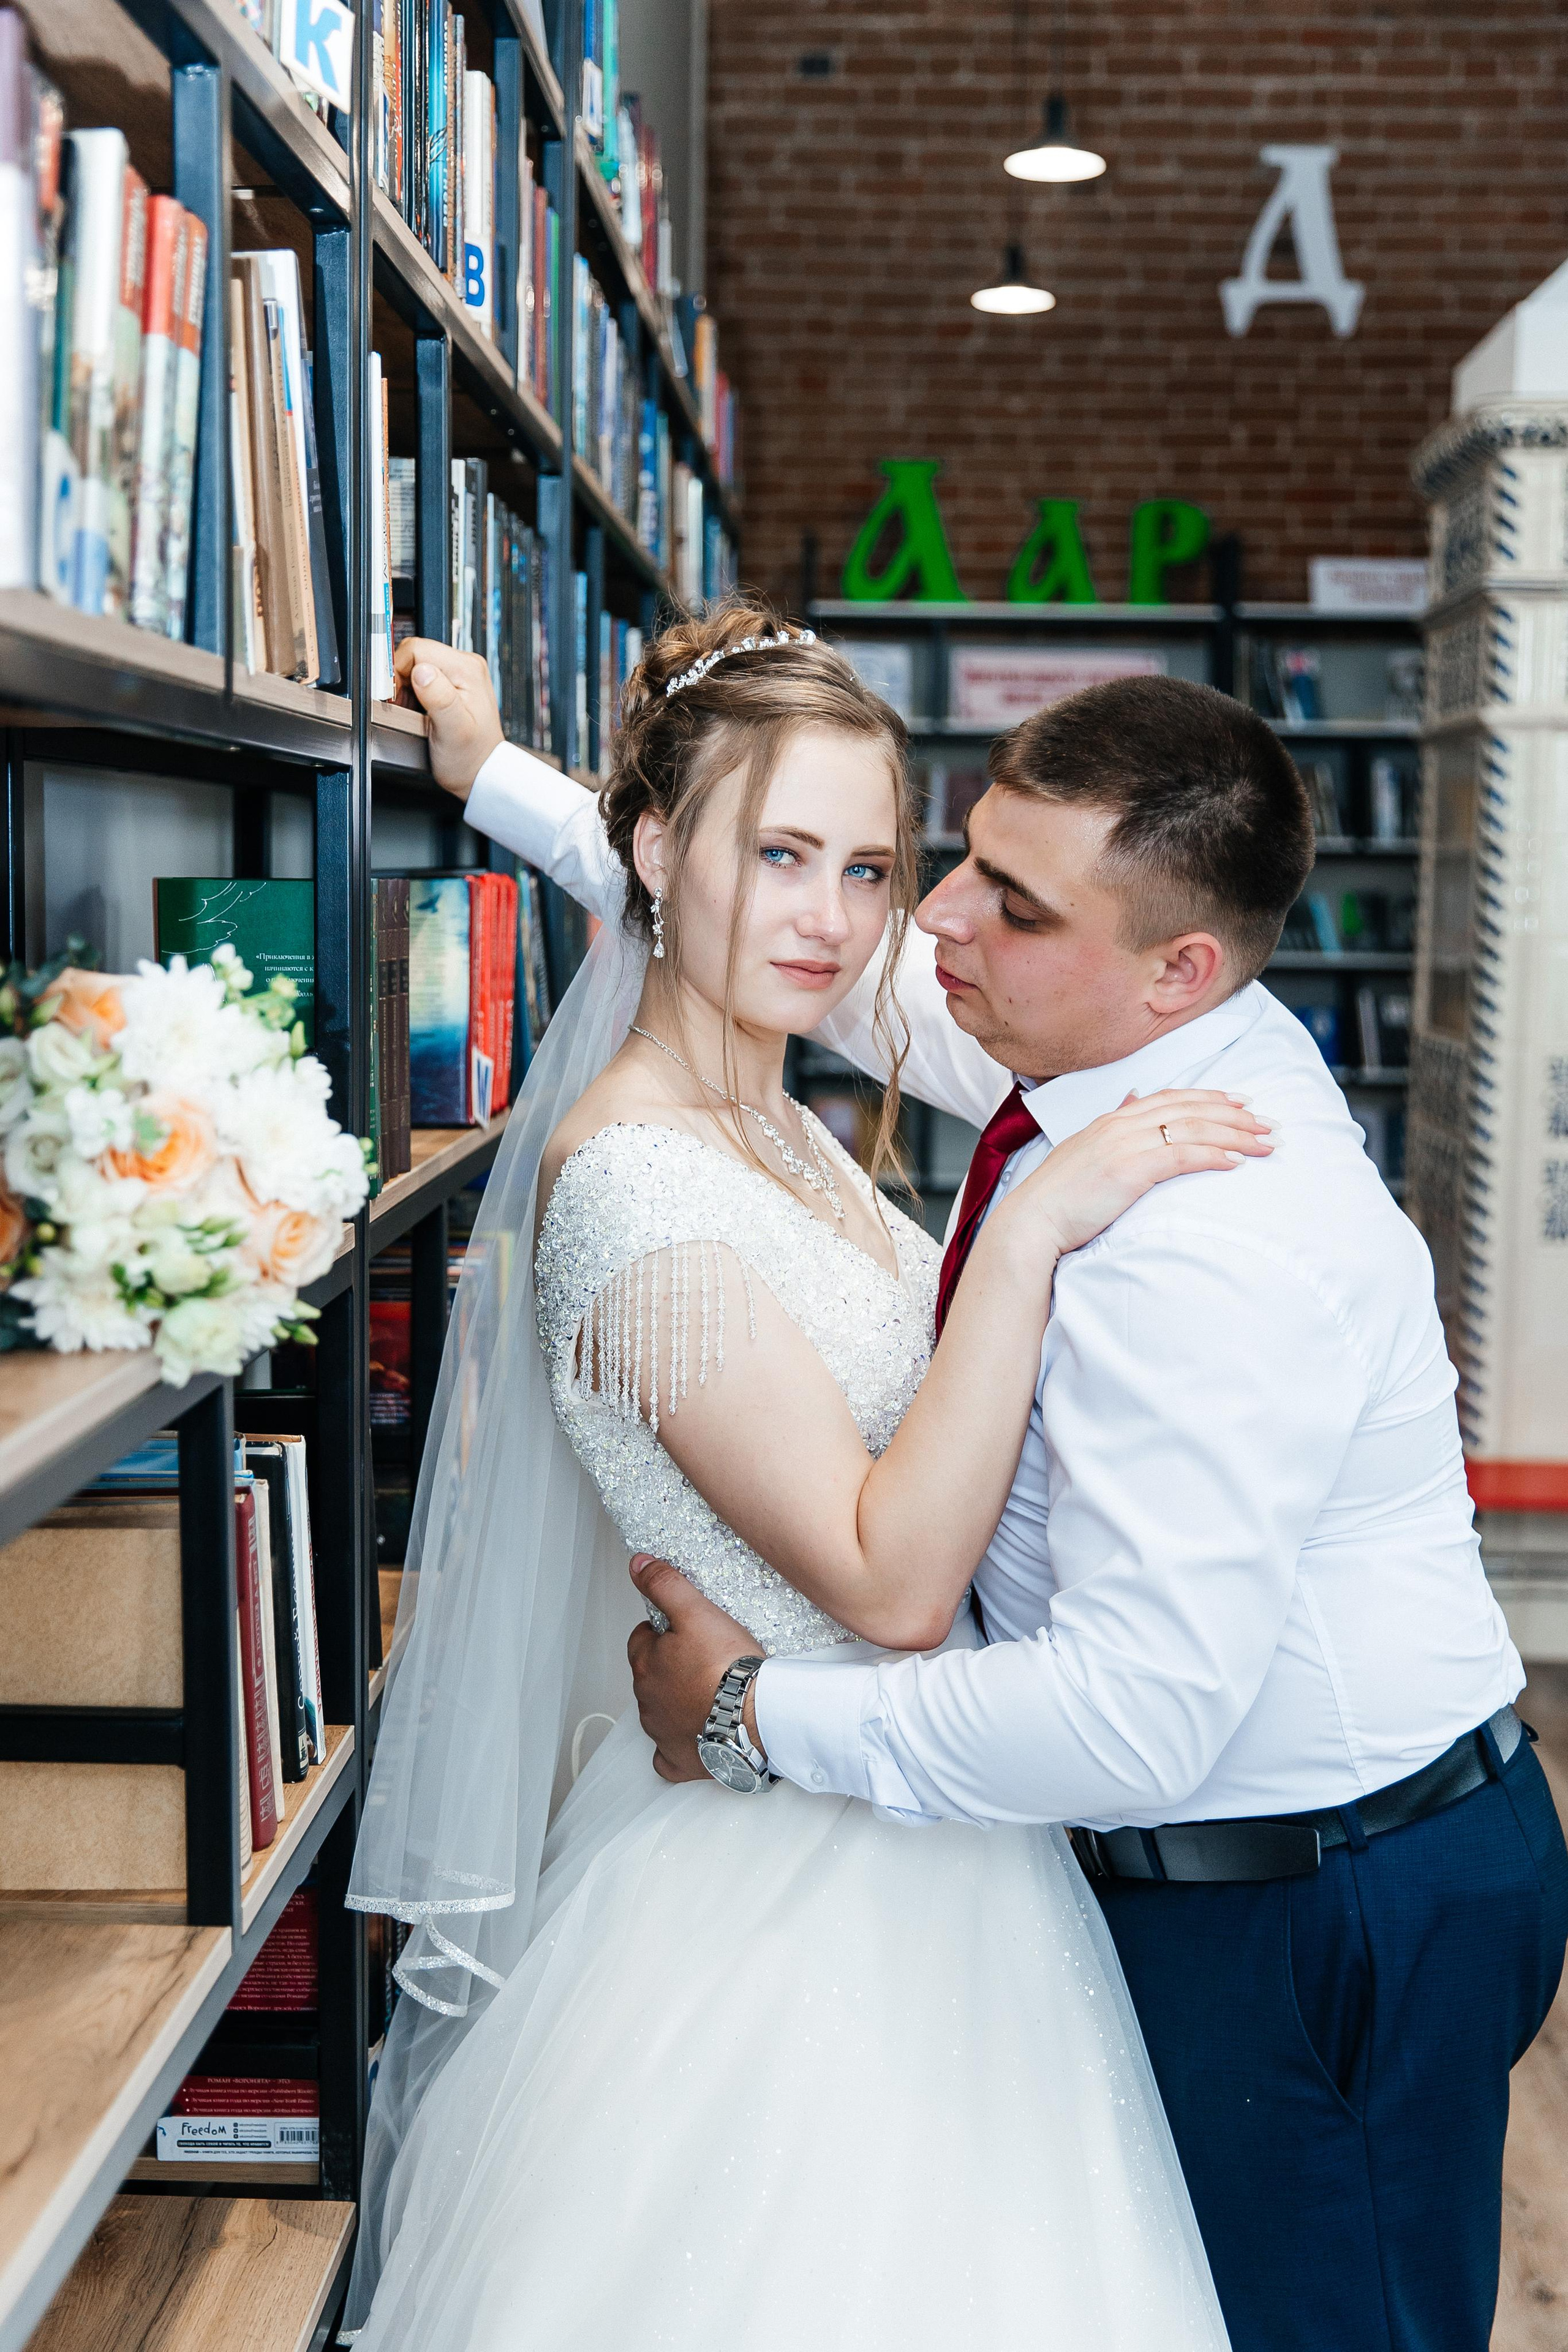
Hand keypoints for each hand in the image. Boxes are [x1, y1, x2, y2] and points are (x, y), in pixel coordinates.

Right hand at [392, 637, 503, 798]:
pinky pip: (421, 678)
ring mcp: (459, 673)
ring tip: (414, 713)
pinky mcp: (451, 683)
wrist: (481, 771)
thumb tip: (422, 672)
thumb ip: (439, 698)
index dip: (397, 671)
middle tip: (404, 708)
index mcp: (466, 669)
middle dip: (400, 680)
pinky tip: (419, 711)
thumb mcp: (453, 731)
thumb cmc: (471, 757)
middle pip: (414, 654)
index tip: (394, 697)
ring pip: (415, 665)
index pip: (416, 649)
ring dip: (405, 688)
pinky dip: (413, 693)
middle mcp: (465, 665)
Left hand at [627, 1554, 762, 1782]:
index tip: (684, 1632)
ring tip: (711, 1692)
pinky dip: (679, 1746)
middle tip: (704, 1659)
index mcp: (646, 1664)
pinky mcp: (679, 1760)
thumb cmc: (729, 1667)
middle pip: (651, 1675)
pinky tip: (698, 1734)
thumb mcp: (696, 1611)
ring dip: (677, 1702)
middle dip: (670, 1666)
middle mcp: (647, 1701)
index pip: (641, 1640)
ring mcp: (661, 1733)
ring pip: (660, 1712)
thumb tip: (637, 1564)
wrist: (755, 1716)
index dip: (662, 1632)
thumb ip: (664, 1585)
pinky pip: (669, 1755)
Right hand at [993, 1088, 1273, 1260]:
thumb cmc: (1057, 1198)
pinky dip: (1212, 1154)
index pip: (1170, 1099)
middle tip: (1268, 1123)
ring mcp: (1124, 1144)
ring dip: (1234, 1134)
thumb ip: (1112, 1126)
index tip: (1240, 1103)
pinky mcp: (1130, 1169)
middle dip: (1233, 1115)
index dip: (1209, 1098)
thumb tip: (1132, 1101)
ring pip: (1192, 1128)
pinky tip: (1236, 1162)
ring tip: (1264, 1144)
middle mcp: (1120, 1124)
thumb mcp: (1085, 1152)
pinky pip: (1181, 1155)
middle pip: (1189, 1109)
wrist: (1031, 1222)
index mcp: (1111, 1121)